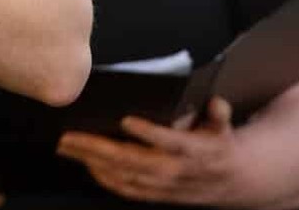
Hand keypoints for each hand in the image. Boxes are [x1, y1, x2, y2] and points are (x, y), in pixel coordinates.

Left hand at [56, 97, 248, 205]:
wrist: (229, 181)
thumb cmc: (218, 144)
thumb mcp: (223, 126)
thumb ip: (218, 113)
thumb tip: (215, 103)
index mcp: (194, 151)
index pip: (170, 143)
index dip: (149, 134)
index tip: (126, 120)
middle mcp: (175, 171)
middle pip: (134, 161)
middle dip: (100, 149)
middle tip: (71, 135)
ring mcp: (162, 186)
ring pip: (123, 176)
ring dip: (93, 162)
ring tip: (68, 146)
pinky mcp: (154, 194)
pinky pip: (125, 188)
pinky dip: (103, 178)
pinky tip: (85, 163)